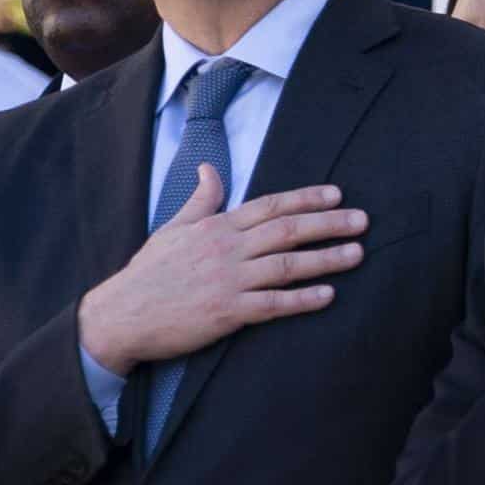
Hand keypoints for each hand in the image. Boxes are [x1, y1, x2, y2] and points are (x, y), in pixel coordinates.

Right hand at [78, 165, 366, 375]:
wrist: (121, 315)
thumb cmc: (148, 273)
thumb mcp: (172, 228)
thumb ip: (201, 200)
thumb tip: (211, 168)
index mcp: (216, 226)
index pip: (270, 205)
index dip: (307, 199)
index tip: (337, 194)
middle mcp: (226, 249)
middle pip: (287, 230)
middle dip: (329, 224)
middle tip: (363, 221)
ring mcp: (228, 280)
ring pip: (287, 265)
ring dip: (326, 259)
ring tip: (357, 254)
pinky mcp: (227, 312)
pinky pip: (273, 304)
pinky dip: (302, 299)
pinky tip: (329, 295)